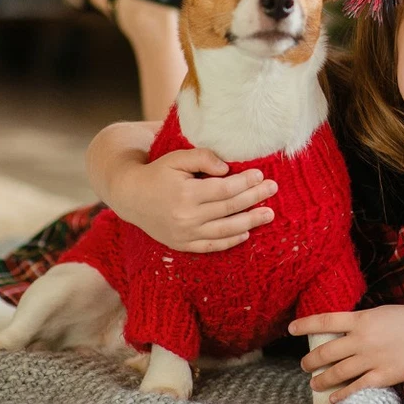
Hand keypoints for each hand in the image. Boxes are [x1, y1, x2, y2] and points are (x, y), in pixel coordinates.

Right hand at [113, 149, 276, 252]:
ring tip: (269, 214)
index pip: (224, 190)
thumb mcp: (177, 158)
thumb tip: (227, 168)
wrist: (131, 196)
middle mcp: (186, 217)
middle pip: (229, 209)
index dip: (245, 182)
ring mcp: (184, 234)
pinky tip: (246, 233)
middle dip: (254, 198)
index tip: (261, 175)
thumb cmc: (158, 173)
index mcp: (185, 194)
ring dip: (250, 222)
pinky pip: (211, 246)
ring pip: (224, 230)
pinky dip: (230, 241)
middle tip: (273, 189)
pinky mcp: (182, 245)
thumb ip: (203, 158)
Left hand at [289, 305, 403, 403]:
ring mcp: (372, 358)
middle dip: (310, 360)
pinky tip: (333, 399)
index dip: (305, 324)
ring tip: (314, 383)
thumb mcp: (382, 313)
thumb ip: (362, 322)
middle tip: (305, 365)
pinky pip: (356, 388)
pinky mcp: (383, 376)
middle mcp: (362, 339)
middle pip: (326, 352)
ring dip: (321, 379)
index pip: (325, 320)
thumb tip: (343, 330)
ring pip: (337, 372)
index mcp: (362, 319)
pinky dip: (341, 395)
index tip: (290, 328)